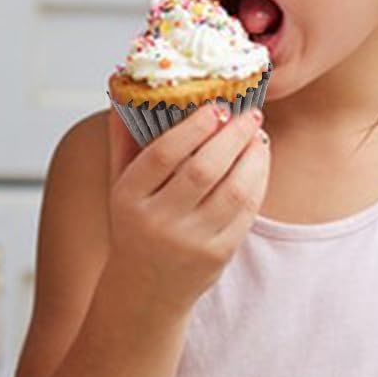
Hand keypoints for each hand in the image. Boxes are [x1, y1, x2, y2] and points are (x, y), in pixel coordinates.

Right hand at [105, 98, 268, 301]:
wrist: (145, 290)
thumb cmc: (134, 225)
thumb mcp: (118, 185)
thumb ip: (122, 138)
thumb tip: (120, 86)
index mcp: (128, 198)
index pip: (164, 153)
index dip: (194, 126)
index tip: (217, 107)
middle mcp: (157, 221)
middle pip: (204, 169)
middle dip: (232, 136)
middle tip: (249, 115)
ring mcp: (189, 241)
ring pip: (232, 190)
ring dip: (253, 157)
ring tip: (258, 135)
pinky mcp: (217, 255)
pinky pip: (246, 212)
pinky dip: (258, 182)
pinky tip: (259, 163)